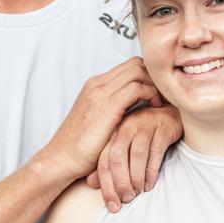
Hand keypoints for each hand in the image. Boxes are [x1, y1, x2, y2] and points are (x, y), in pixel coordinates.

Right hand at [41, 58, 161, 185]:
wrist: (60, 159)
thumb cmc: (80, 148)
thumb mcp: (97, 122)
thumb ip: (113, 110)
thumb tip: (135, 110)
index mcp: (94, 86)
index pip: (128, 67)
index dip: (147, 76)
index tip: (157, 93)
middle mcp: (97, 84)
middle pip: (135, 63)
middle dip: (154, 77)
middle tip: (163, 96)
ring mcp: (100, 92)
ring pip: (138, 71)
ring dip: (155, 85)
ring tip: (161, 103)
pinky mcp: (107, 105)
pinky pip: (137, 88)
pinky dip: (151, 95)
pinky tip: (155, 110)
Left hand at [86, 103, 182, 210]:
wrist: (170, 115)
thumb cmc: (144, 134)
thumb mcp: (123, 148)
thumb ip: (107, 164)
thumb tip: (91, 183)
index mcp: (113, 132)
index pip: (104, 161)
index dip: (106, 186)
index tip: (112, 205)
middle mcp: (126, 126)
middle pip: (117, 157)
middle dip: (120, 183)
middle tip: (126, 199)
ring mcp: (144, 124)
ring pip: (137, 154)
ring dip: (136, 177)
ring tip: (138, 192)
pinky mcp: (162, 126)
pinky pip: (156, 151)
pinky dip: (152, 170)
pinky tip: (150, 183)